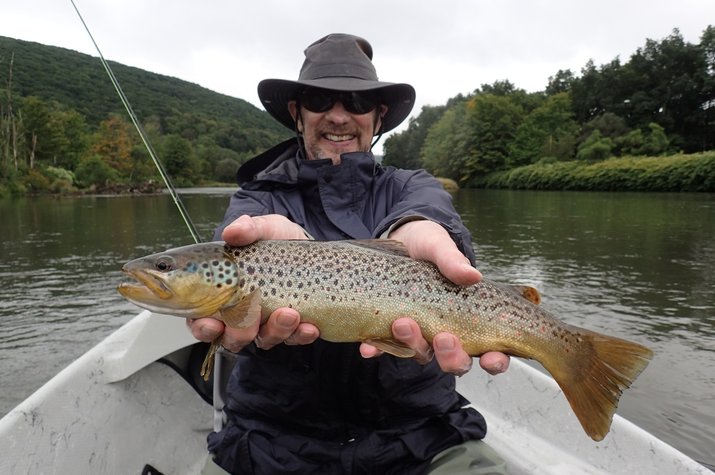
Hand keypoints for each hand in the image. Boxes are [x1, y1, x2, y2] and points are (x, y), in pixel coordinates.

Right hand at [186, 214, 319, 350]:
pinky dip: (301, 335)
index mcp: (223, 294)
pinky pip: (295, 339)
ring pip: (264, 340)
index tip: (212, 324)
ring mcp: (267, 323)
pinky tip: (309, 326)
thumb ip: (248, 228)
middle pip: (232, 337)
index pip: (202, 320)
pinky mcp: (293, 328)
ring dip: (275, 331)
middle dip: (240, 333)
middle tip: (253, 317)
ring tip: (289, 314)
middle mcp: (242, 314)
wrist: (310, 248)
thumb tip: (233, 232)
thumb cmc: (277, 242)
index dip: (203, 327)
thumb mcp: (264, 228)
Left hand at [359, 220, 509, 375]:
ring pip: (421, 354)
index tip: (490, 356)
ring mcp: (419, 333)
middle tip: (443, 338)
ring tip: (402, 323)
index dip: (495, 360)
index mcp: (470, 317)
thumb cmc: (428, 244)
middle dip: (451, 357)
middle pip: (455, 361)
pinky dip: (377, 350)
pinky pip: (384, 347)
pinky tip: (368, 348)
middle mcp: (446, 331)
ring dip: (413, 345)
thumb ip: (453, 261)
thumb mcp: (439, 246)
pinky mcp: (390, 330)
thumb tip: (473, 275)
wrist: (395, 238)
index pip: (491, 350)